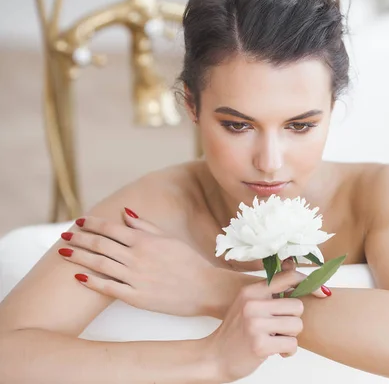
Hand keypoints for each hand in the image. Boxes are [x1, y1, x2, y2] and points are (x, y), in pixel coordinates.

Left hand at [58, 208, 218, 315]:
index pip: (112, 228)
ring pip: (100, 264)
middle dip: (80, 239)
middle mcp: (137, 257)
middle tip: (64, 236)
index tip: (80, 221)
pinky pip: (108, 288)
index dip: (93, 223)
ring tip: (63, 253)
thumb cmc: (190, 263)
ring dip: (79, 257)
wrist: (205, 288)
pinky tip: (79, 277)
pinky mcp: (136, 297)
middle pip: (101, 245)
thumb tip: (125, 213)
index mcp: (145, 241)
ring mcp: (135, 278)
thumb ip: (145, 226)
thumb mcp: (169, 239)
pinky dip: (92, 281)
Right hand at [207, 270, 307, 382]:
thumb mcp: (248, 303)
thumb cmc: (236, 332)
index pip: (288, 277)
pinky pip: (292, 344)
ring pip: (297, 325)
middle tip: (278, 329)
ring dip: (290, 336)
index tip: (322, 292)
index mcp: (252, 291)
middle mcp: (253, 304)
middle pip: (298, 306)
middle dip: (293, 320)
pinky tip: (275, 351)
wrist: (214, 357)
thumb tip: (293, 265)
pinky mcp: (260, 344)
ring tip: (275, 340)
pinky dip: (288, 351)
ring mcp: (255, 324)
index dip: (310, 283)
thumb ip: (270, 290)